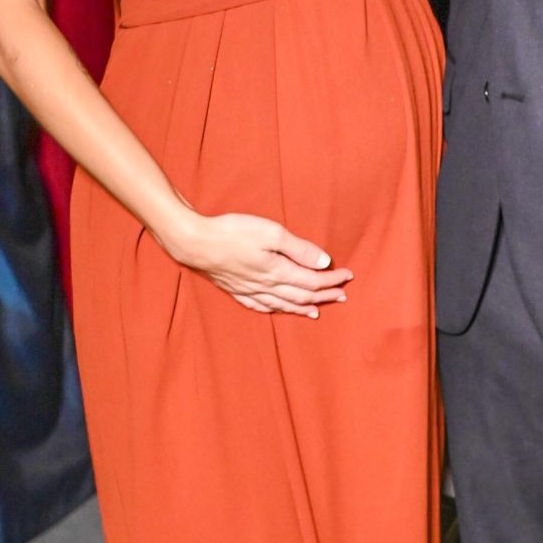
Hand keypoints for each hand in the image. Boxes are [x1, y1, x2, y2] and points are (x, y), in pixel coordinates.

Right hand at [157, 206, 351, 318]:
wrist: (194, 242)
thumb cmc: (232, 232)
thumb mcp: (271, 233)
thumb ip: (299, 249)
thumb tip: (324, 262)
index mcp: (277, 272)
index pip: (313, 281)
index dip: (332, 280)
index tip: (347, 276)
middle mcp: (266, 286)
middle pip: (302, 296)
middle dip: (324, 296)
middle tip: (341, 295)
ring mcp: (249, 290)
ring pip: (283, 304)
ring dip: (303, 307)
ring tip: (317, 311)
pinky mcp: (235, 289)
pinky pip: (261, 306)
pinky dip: (276, 310)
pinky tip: (279, 310)